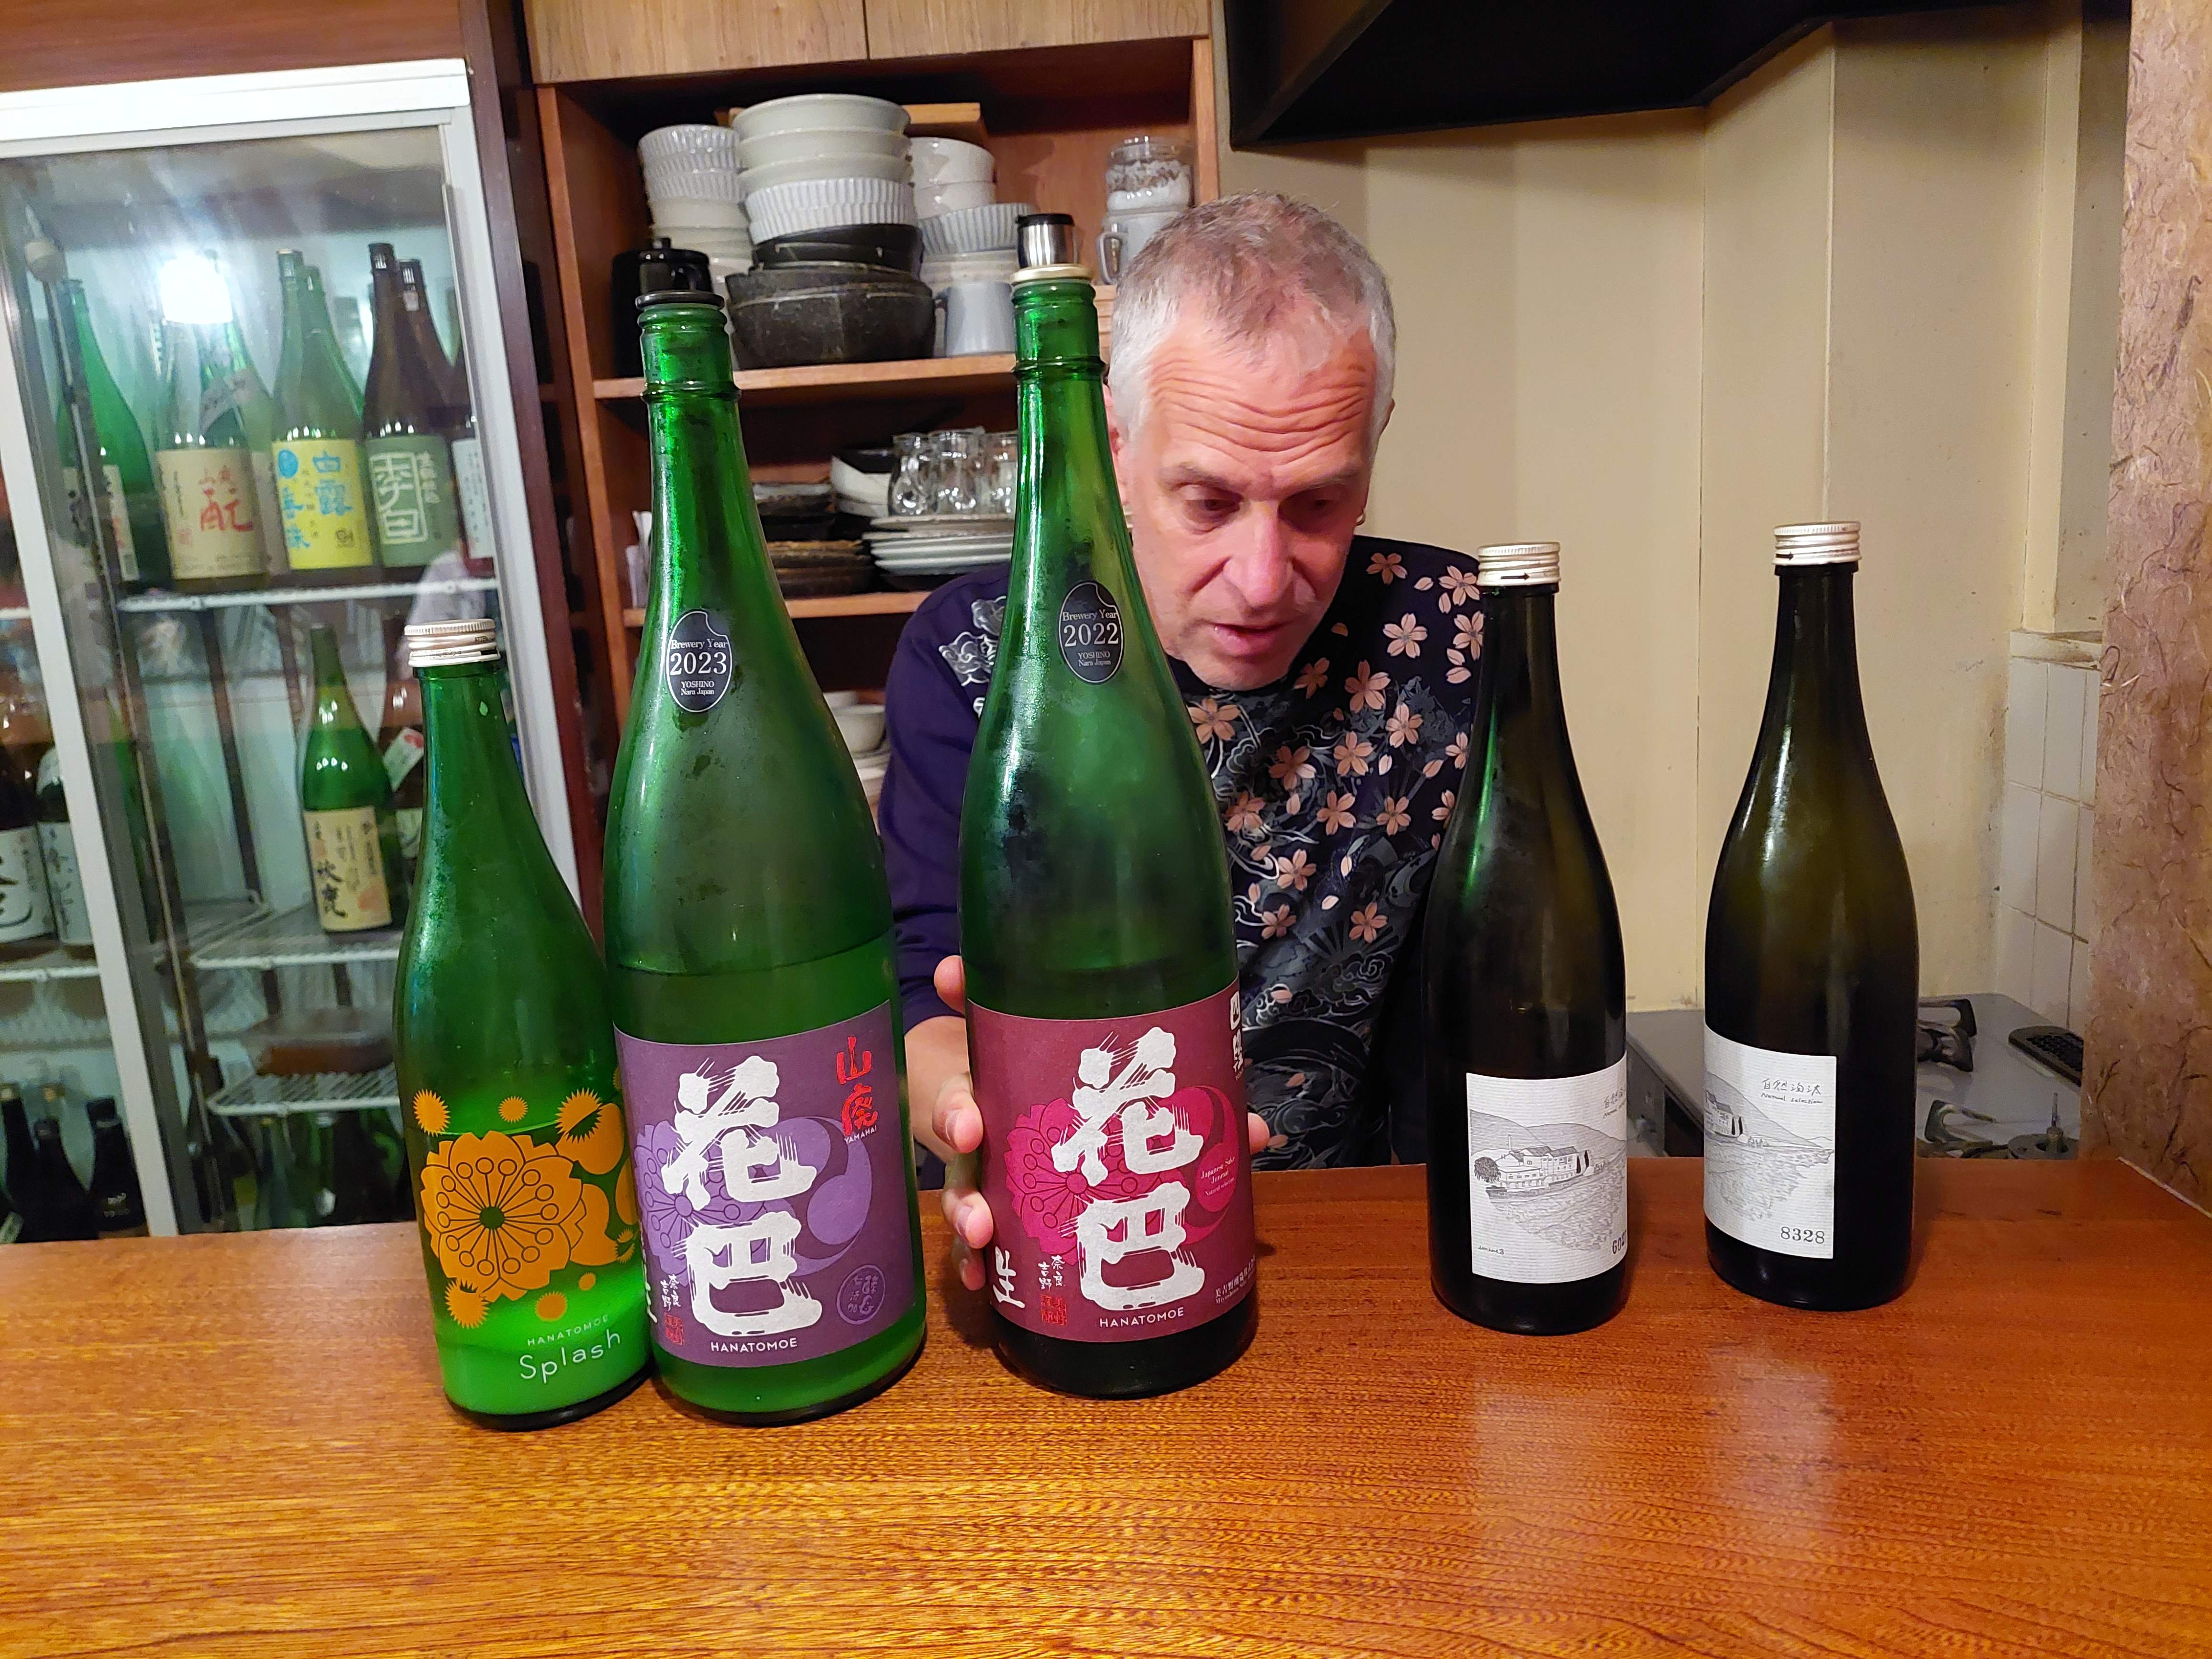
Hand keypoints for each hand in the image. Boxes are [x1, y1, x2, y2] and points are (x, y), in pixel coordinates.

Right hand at [918, 955, 1273, 1293]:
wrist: (1024, 1142)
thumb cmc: (1080, 1114)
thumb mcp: (1129, 1104)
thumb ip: (1190, 1112)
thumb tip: (1259, 1132)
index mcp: (1017, 1075)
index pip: (987, 1039)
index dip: (970, 1004)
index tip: (954, 986)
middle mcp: (987, 1120)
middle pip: (960, 1114)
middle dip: (957, 1117)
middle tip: (970, 1129)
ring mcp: (978, 1173)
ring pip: (958, 1182)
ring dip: (961, 1203)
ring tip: (979, 1226)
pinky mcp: (985, 1224)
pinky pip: (973, 1246)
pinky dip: (972, 1264)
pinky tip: (982, 1282)